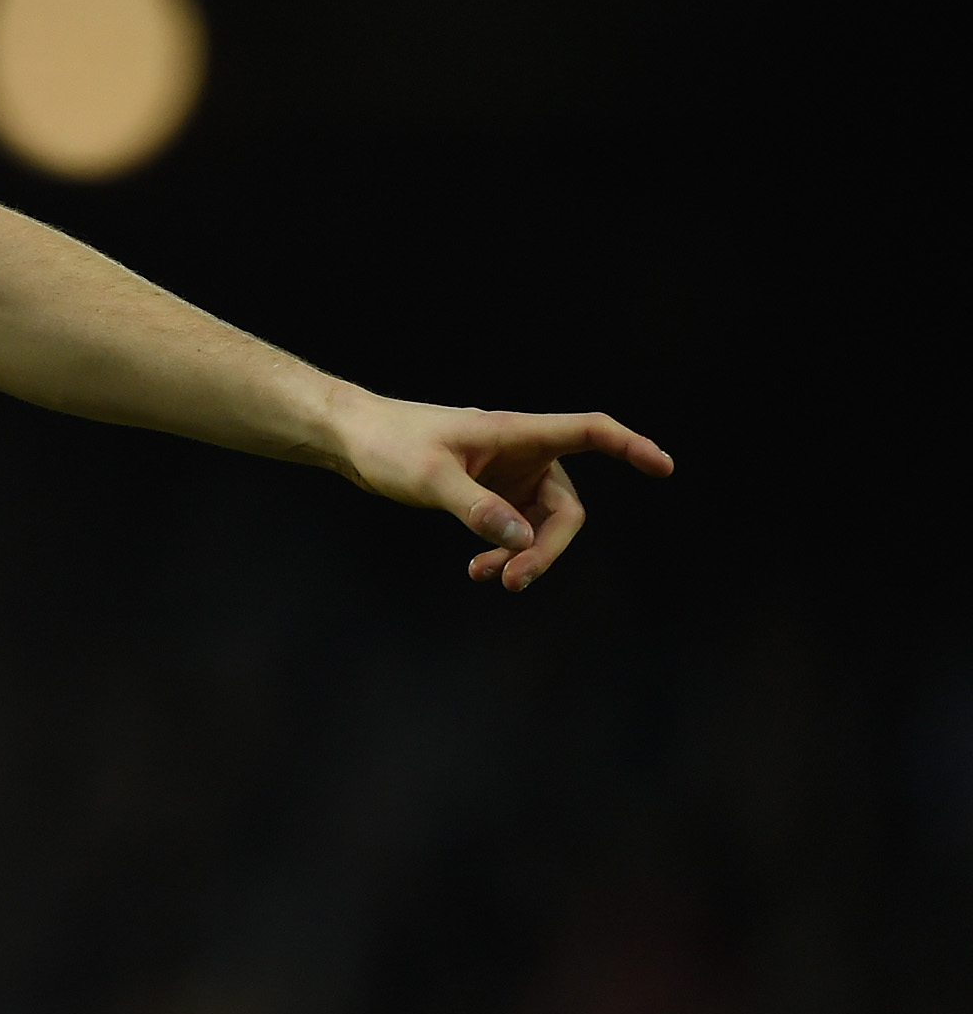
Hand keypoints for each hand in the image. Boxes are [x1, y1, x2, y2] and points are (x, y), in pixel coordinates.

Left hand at [327, 393, 673, 590]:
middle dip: (548, 548)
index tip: (663, 466)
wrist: (349, 439)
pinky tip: (478, 569)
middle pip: (566, 505)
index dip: (630, 446)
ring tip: (488, 576)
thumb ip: (475, 508)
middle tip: (515, 582)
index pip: (589, 431)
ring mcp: (506, 474)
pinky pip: (515, 527)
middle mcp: (520, 452)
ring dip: (524, 555)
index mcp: (516, 433)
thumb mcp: (429, 477)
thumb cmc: (386, 444)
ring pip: (540, 523)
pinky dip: (504, 550)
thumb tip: (521, 540)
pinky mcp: (488, 492)